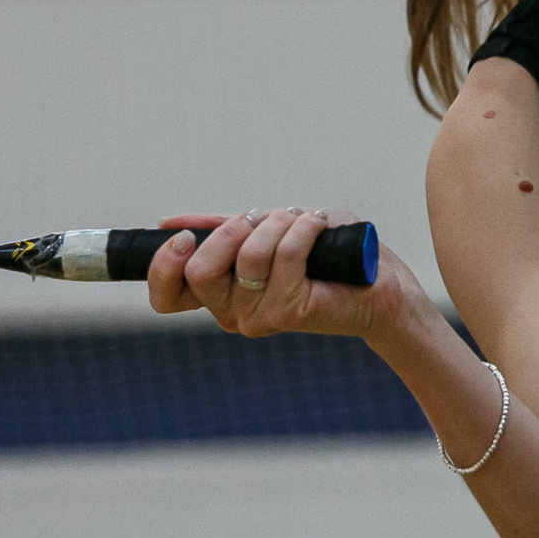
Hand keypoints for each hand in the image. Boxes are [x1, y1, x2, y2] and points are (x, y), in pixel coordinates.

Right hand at [143, 208, 410, 340]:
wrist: (376, 283)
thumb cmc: (324, 253)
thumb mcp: (265, 230)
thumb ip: (221, 229)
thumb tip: (167, 224)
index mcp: (220, 296)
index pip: (165, 298)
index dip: (162, 266)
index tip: (183, 237)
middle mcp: (232, 314)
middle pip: (197, 272)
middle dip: (229, 231)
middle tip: (258, 220)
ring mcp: (259, 317)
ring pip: (247, 256)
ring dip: (278, 223)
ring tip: (302, 223)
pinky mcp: (289, 312)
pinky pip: (286, 254)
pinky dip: (304, 228)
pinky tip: (319, 227)